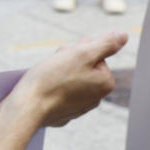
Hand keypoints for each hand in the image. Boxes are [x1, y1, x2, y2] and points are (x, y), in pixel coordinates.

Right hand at [8, 32, 127, 127]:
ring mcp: (79, 108)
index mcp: (105, 83)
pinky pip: (60, 94)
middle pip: (84, 68)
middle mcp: (96, 98)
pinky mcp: (62, 113)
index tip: (64, 57)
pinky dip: (52, 88)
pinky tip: (43, 90)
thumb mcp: (81, 54)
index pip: (94, 55)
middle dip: (69, 62)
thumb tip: (123, 36)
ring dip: (59, 74)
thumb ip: (105, 43)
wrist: (27, 107)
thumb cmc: (52, 79)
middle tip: (53, 66)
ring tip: (46, 77)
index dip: (77, 51)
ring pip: (71, 80)